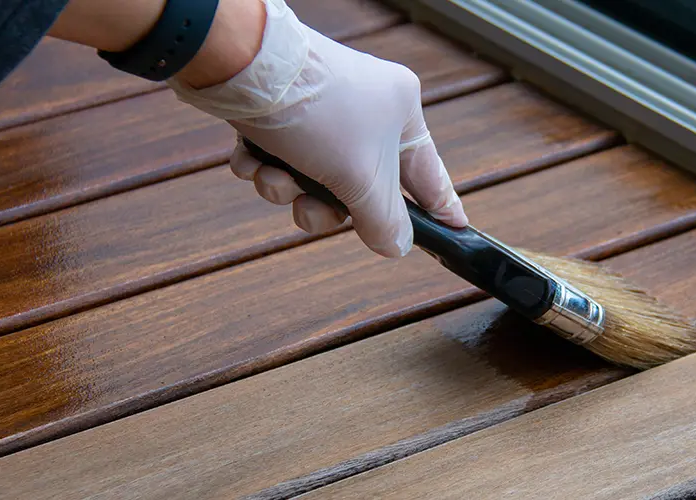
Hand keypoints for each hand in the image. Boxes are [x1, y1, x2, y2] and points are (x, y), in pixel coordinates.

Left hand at [168, 0, 467, 257]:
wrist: (241, 68)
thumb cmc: (316, 113)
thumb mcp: (360, 179)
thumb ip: (384, 222)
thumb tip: (396, 246)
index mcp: (400, 113)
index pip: (429, 175)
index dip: (440, 208)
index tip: (454, 230)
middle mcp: (365, 109)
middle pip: (358, 187)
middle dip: (325, 205)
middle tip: (309, 206)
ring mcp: (320, 110)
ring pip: (313, 178)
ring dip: (287, 188)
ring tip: (273, 176)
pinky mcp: (279, 111)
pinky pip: (280, 159)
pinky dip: (264, 167)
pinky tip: (253, 158)